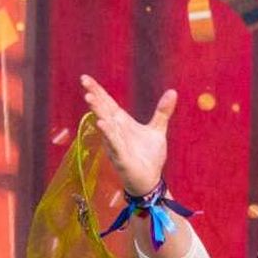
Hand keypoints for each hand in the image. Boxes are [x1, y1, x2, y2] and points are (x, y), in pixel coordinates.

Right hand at [80, 74, 174, 204]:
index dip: (98, 91)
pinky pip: (113, 143)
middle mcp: (115, 131)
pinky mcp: (120, 157)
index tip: (85, 78)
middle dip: (94, 96)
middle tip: (84, 82)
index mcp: (121, 123)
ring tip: (90, 98)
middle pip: (103, 110)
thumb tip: (173, 91)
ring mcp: (115, 144)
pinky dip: (108, 133)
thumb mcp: (157, 130)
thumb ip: (162, 111)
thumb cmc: (148, 156)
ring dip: (97, 112)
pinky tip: (102, 123)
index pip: (108, 103)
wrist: (150, 179)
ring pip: (105, 125)